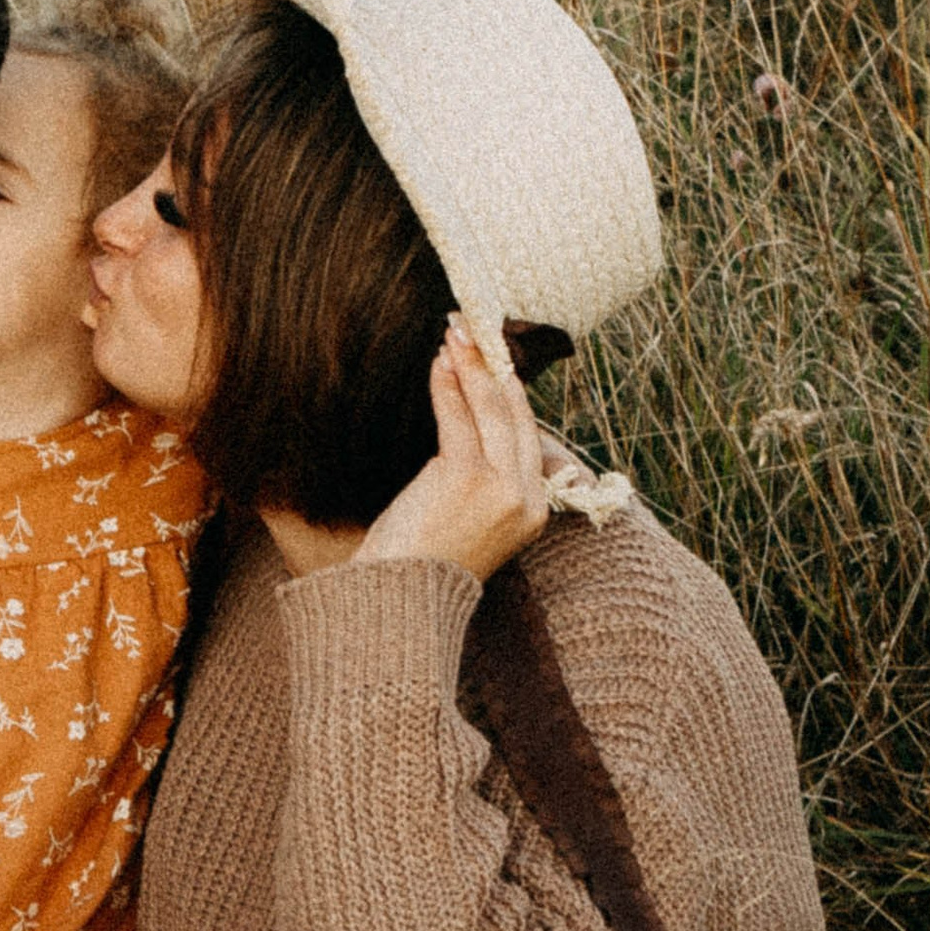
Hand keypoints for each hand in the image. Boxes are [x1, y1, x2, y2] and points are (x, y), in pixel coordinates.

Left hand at [354, 318, 550, 583]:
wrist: (395, 601)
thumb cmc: (420, 562)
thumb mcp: (465, 519)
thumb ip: (479, 477)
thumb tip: (468, 417)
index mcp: (534, 512)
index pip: (529, 436)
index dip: (511, 391)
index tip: (494, 357)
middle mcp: (527, 499)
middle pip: (517, 417)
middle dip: (494, 367)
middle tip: (474, 329)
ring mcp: (502, 489)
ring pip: (492, 412)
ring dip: (471, 367)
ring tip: (455, 333)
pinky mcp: (469, 480)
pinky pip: (459, 419)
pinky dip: (448, 387)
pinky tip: (438, 364)